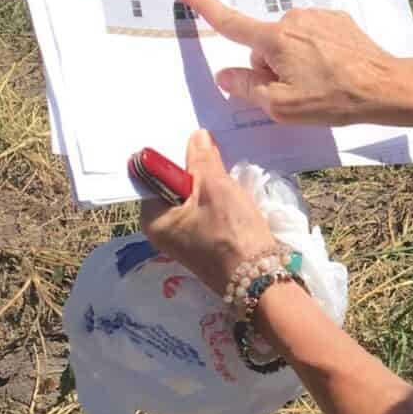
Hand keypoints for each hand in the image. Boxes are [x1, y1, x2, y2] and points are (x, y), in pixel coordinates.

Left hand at [137, 130, 276, 297]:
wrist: (259, 277)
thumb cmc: (232, 233)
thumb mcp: (216, 188)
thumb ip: (202, 159)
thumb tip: (196, 136)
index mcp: (153, 219)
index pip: (155, 175)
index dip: (174, 154)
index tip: (191, 136)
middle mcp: (162, 229)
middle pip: (174, 185)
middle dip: (193, 167)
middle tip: (211, 145)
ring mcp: (183, 236)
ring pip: (192, 196)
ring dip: (207, 181)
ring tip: (222, 162)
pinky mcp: (202, 240)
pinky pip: (203, 209)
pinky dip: (214, 197)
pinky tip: (229, 187)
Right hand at [180, 0, 409, 125]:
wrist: (385, 86)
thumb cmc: (333, 98)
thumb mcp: (281, 105)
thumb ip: (247, 88)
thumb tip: (225, 76)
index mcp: (274, 39)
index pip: (230, 23)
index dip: (206, 8)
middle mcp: (293, 20)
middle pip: (263, 45)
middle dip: (270, 67)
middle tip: (296, 91)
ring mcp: (317, 17)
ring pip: (288, 41)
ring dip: (294, 60)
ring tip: (320, 83)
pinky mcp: (337, 20)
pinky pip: (311, 36)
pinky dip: (315, 53)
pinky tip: (333, 70)